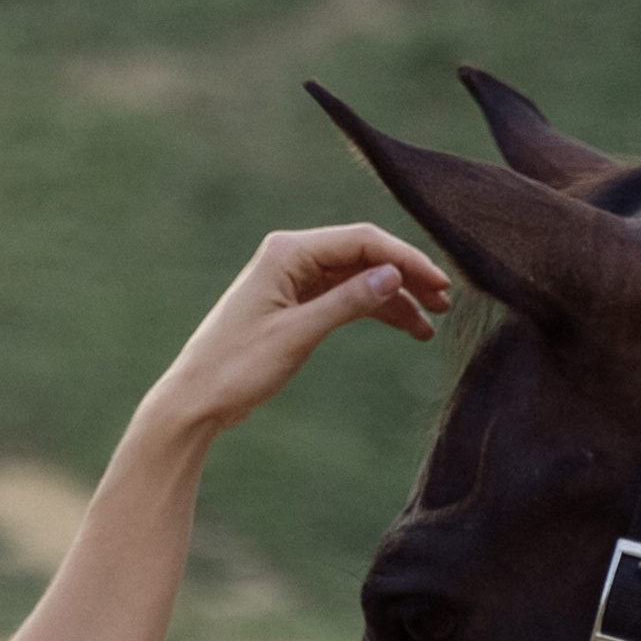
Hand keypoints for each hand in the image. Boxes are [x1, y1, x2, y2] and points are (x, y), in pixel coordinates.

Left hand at [151, 223, 450, 441]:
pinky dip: (372, 310)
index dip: (405, 260)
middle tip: (444, 302)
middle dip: (405, 276)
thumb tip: (394, 274)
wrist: (196, 399)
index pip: (361, 241)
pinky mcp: (293, 303)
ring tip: (430, 324)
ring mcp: (292, 280)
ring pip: (357, 278)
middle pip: (363, 255)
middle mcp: (290, 257)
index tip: (440, 284)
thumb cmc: (237, 367)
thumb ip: (347, 301)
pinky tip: (405, 327)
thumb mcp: (298, 334)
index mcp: (286, 252)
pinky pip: (343, 297)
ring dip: (394, 297)